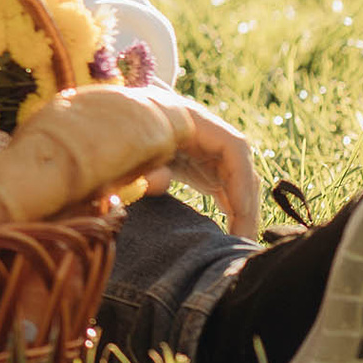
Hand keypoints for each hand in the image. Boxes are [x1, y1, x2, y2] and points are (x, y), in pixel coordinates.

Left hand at [134, 89, 260, 238]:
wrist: (116, 127)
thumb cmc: (119, 135)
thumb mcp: (129, 148)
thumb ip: (142, 165)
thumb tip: (160, 182)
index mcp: (191, 120)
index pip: (233, 146)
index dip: (240, 178)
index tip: (240, 211)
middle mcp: (208, 135)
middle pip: (241, 168)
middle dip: (246, 204)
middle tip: (243, 240)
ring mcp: (209, 152)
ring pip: (237, 182)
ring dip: (242, 211)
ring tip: (239, 242)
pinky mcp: (204, 167)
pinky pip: (226, 188)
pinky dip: (231, 210)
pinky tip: (233, 232)